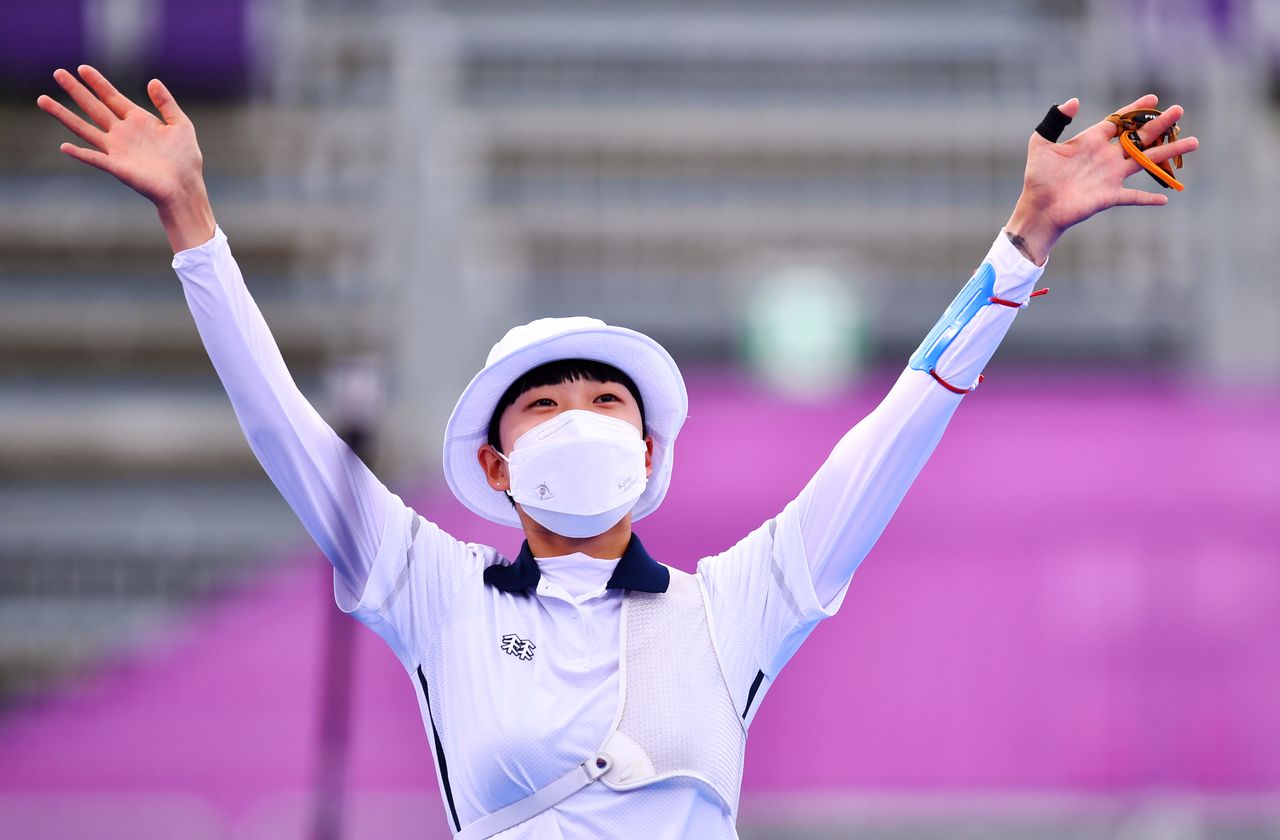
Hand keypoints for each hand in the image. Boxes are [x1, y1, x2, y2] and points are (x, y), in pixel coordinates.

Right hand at [37, 65, 214, 251]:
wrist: (185, 186)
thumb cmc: (185, 158)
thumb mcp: (180, 124)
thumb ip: (166, 103)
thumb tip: (152, 81)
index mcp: (138, 121)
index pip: (112, 97)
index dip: (98, 83)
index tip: (82, 68)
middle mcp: (122, 133)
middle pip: (93, 107)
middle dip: (76, 90)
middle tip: (58, 73)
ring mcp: (117, 149)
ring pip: (84, 128)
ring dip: (64, 115)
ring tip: (43, 100)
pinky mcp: (117, 167)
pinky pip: (94, 158)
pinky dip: (80, 154)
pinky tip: (64, 146)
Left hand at [1004, 95, 1199, 264]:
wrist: (1037, 208)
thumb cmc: (1037, 177)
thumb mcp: (1041, 144)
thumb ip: (1054, 121)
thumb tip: (1073, 101)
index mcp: (1091, 141)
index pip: (1118, 122)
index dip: (1135, 110)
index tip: (1153, 98)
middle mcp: (1106, 157)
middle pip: (1139, 137)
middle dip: (1160, 124)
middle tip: (1179, 110)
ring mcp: (1110, 177)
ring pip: (1146, 161)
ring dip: (1169, 153)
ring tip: (1193, 142)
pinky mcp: (1110, 196)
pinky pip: (1134, 196)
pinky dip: (1149, 198)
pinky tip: (1166, 197)